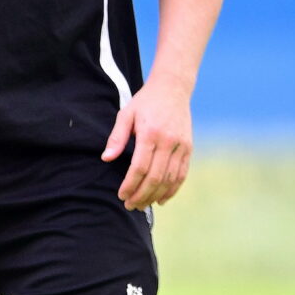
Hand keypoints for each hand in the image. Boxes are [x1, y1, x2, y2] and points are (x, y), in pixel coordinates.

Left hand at [101, 84, 192, 210]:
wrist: (173, 88)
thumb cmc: (145, 102)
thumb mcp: (126, 114)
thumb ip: (117, 137)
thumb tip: (106, 159)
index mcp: (150, 133)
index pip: (140, 167)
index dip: (130, 185)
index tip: (121, 195)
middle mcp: (168, 141)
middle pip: (155, 177)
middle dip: (142, 195)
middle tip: (130, 206)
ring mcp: (181, 145)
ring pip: (170, 179)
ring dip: (156, 195)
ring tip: (143, 205)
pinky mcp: (188, 148)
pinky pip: (181, 174)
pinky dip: (172, 189)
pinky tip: (161, 199)